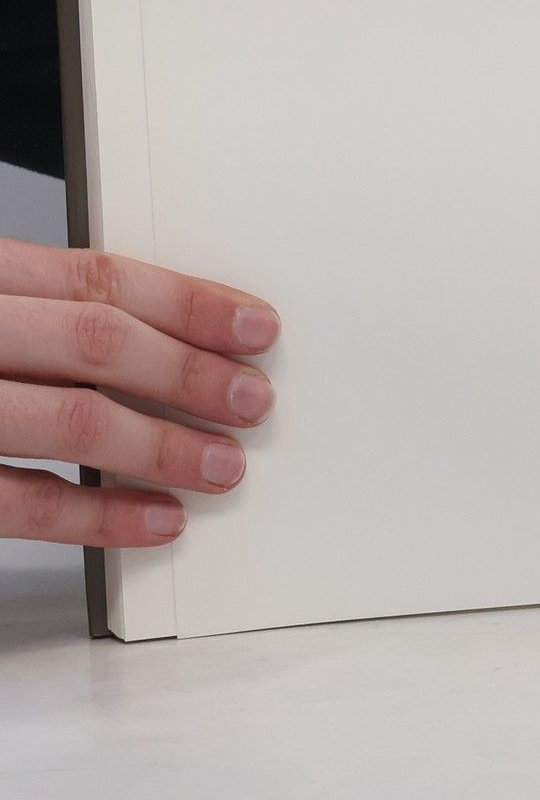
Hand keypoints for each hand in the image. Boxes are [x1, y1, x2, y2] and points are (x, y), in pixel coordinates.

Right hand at [0, 241, 278, 545]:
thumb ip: (46, 313)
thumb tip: (171, 339)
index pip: (101, 279)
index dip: (191, 303)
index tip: (256, 329)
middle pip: (96, 343)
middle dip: (189, 375)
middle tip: (253, 401)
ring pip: (69, 419)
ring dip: (161, 447)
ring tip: (222, 467)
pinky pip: (17, 501)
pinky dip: (97, 515)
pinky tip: (154, 520)